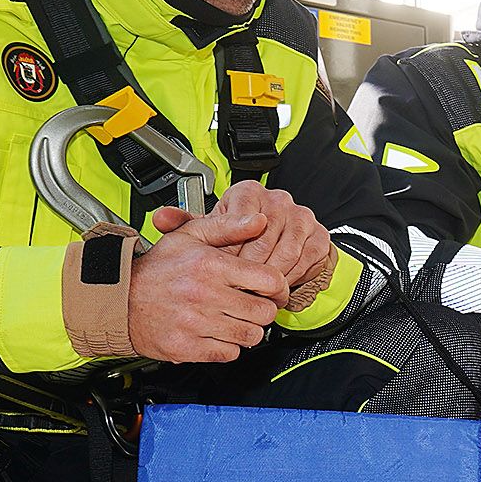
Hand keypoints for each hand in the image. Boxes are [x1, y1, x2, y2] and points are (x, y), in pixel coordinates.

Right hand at [127, 208, 287, 362]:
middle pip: (265, 312)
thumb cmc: (156, 268)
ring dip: (248, 329)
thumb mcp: (190, 235)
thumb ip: (228, 226)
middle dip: (264, 309)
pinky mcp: (187, 347)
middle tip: (252, 305)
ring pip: (251, 336)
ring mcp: (196, 324)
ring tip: (234, 318)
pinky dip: (228, 347)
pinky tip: (217, 332)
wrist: (118, 299)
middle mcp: (205, 295)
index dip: (279, 287)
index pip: (270, 281)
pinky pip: (229, 354)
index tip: (273, 290)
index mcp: (210, 266)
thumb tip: (259, 220)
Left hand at [154, 180, 330, 297]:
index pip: (244, 218)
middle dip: (250, 266)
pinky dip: (290, 277)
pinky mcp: (319, 237)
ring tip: (254, 288)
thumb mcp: (208, 233)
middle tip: (237, 283)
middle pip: (265, 238)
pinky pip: (304, 261)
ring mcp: (301, 217)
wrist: (273, 250)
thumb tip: (162, 218)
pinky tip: (275, 285)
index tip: (227, 264)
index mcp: (249, 192)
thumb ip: (184, 224)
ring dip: (269, 275)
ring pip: (286, 252)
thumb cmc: (237, 240)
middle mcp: (278, 200)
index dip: (236, 247)